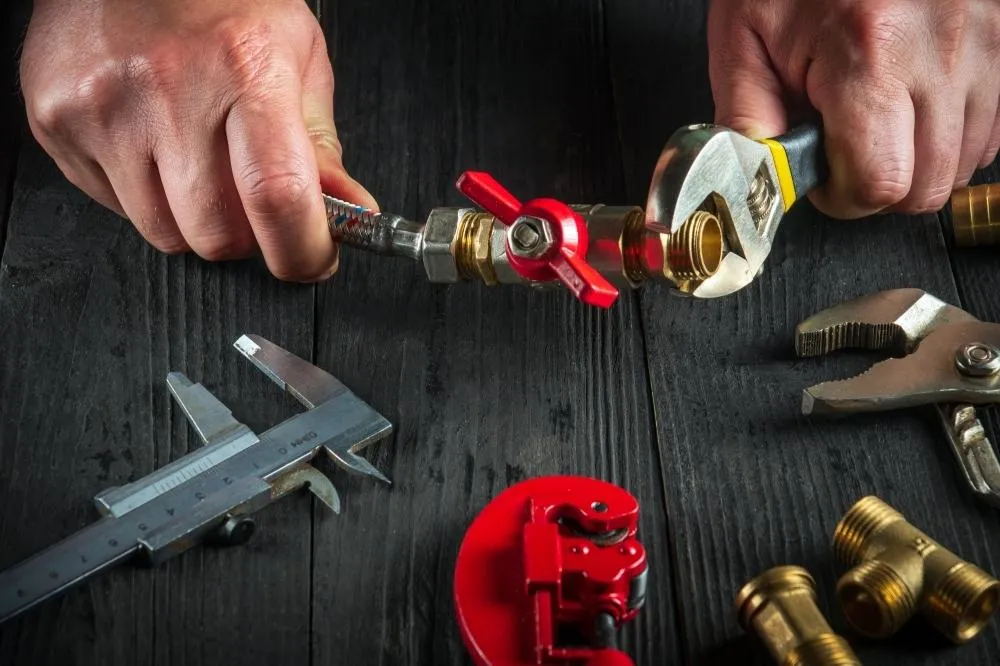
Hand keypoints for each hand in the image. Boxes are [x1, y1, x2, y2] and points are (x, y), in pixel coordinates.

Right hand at [19, 0, 376, 280]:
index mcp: (245, 68)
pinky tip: (153, 144)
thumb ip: (322, 148)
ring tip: (198, 159)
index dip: (301, 250)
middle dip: (247, 236)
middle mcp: (169, 88)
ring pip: (165, 233)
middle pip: (217, 234)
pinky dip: (145, 195)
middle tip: (252, 199)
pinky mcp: (57, 121)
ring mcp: (104, 107)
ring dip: (194, 219)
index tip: (312, 259)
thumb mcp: (295, 57)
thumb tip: (352, 216)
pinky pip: (116, 208)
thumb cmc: (220, 0)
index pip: (276, 195)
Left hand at [708, 0, 999, 218]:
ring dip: (916, 162)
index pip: (877, 182)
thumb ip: (746, 120)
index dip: (841, 196)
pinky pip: (991, 130)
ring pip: (963, 164)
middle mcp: (940, 52)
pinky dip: (950, 135)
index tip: (821, 175)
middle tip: (843, 151)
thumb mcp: (743, 38)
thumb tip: (756, 185)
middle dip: (877, 187)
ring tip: (876, 120)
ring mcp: (984, 46)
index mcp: (868, 55)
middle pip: (926, 187)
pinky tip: (911, 107)